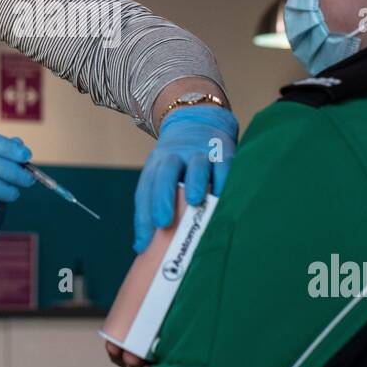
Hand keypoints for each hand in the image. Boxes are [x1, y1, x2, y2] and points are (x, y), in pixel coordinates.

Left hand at [133, 104, 237, 252]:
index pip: (145, 190)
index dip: (142, 218)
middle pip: (165, 173)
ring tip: (194, 201)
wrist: (198, 118)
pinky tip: (222, 195)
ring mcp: (200, 152)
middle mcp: (176, 156)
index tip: (143, 244)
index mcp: (156, 164)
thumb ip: (154, 207)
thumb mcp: (162, 175)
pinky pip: (223, 164)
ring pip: (196, 165)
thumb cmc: (179, 162)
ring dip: (195, 182)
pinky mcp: (223, 151)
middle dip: (163, 197)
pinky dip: (223, 179)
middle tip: (163, 221)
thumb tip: (142, 247)